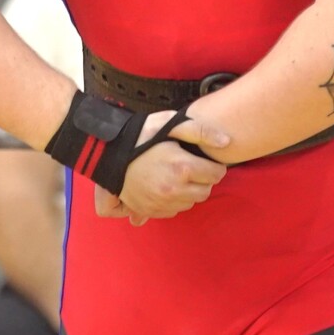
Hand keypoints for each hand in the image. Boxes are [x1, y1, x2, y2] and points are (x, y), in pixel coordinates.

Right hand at [98, 110, 230, 224]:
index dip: (214, 166)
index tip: (206, 161)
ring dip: (190, 191)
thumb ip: (200, 131)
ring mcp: (161, 202)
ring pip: (191, 203)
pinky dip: (175, 201)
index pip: (216, 175)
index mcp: (182, 167)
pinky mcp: (150, 210)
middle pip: (206, 192)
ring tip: (178, 176)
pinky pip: (174, 211)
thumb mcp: (169, 123)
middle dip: (204, 180)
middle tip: (193, 168)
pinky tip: (166, 186)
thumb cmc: (140, 135)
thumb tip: (226, 142)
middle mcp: (174, 189)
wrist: (107, 153)